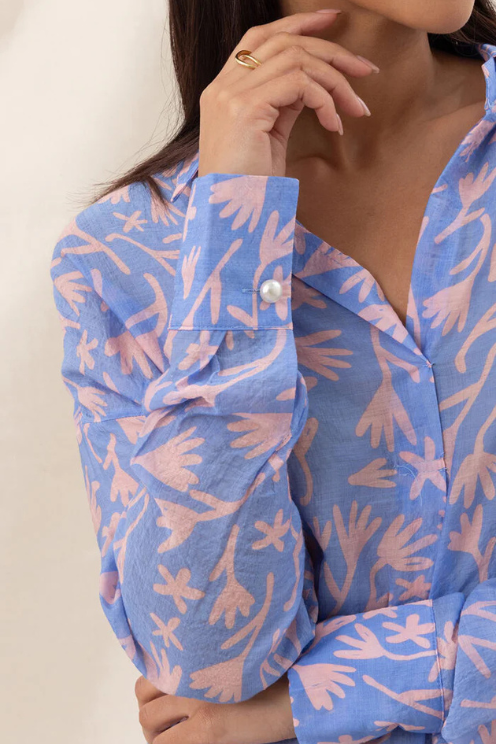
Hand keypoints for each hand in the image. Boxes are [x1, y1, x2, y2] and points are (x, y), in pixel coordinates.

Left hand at [135, 672, 295, 743]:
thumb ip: (207, 667)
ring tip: (173, 741)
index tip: (161, 706)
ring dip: (155, 735)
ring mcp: (197, 698)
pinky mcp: (208, 726)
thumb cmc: (277, 674)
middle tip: (165, 728)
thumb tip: (182, 686)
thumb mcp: (234, 663)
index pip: (151, 670)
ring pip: (148, 721)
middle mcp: (192, 671)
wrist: (301, 689)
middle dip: (149, 714)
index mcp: (197, 652)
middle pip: (143, 694)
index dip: (151, 693)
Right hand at [198, 9, 378, 178]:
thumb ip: (282, 105)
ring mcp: (231, 95)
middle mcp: (223, 86)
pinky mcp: (245, 109)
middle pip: (283, 42)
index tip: (333, 20)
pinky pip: (299, 85)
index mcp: (223, 90)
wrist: (228, 216)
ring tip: (355, 107)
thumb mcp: (268, 137)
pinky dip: (325, 100)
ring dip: (335, 80)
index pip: (261, 38)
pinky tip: (335, 124)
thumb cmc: (248, 185)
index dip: (299, 24)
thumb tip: (311, 85)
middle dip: (331, 50)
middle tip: (365, 69)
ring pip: (296, 60)